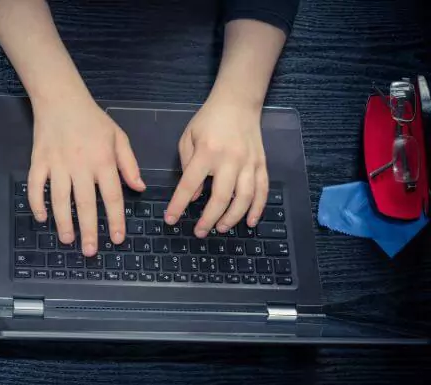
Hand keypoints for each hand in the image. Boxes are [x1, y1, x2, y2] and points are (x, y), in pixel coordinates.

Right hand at [28, 96, 145, 256]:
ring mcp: (57, 164)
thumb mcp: (118, 137)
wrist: (61, 99)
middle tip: (91, 251)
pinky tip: (42, 217)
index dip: (115, 220)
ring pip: (60, 199)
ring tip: (68, 240)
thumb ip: (129, 164)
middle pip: (85, 204)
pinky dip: (36, 203)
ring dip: (63, 222)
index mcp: (103, 160)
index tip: (117, 239)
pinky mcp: (39, 161)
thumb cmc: (92, 119)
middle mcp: (80, 165)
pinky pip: (36, 186)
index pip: (112, 196)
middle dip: (89, 230)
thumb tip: (139, 188)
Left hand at [165, 99, 267, 237]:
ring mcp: (249, 162)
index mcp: (207, 152)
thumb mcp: (188, 138)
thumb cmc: (208, 120)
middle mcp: (230, 160)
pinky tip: (249, 222)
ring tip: (220, 228)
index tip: (171, 220)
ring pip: (244, 198)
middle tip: (199, 232)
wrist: (238, 102)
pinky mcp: (262, 163)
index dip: (178, 205)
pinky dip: (257, 208)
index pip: (189, 185)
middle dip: (208, 219)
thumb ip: (188, 166)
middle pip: (220, 198)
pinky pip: (262, 190)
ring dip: (232, 218)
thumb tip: (195, 196)